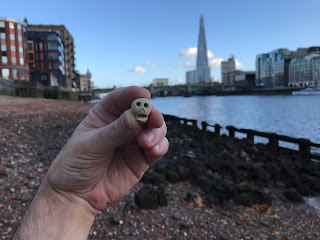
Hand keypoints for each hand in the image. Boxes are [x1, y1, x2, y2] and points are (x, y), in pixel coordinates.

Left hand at [46, 86, 168, 212]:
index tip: (144, 95)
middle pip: (143, 112)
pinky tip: (153, 150)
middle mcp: (122, 125)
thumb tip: (137, 115)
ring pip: (155, 128)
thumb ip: (115, 131)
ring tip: (146, 143)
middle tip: (153, 120)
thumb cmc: (76, 165)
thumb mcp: (91, 145)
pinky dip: (160, 146)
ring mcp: (133, 142)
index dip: (133, 94)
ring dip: (156, 132)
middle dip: (151, 114)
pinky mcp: (142, 158)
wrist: (77, 196)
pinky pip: (158, 148)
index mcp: (104, 115)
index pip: (120, 99)